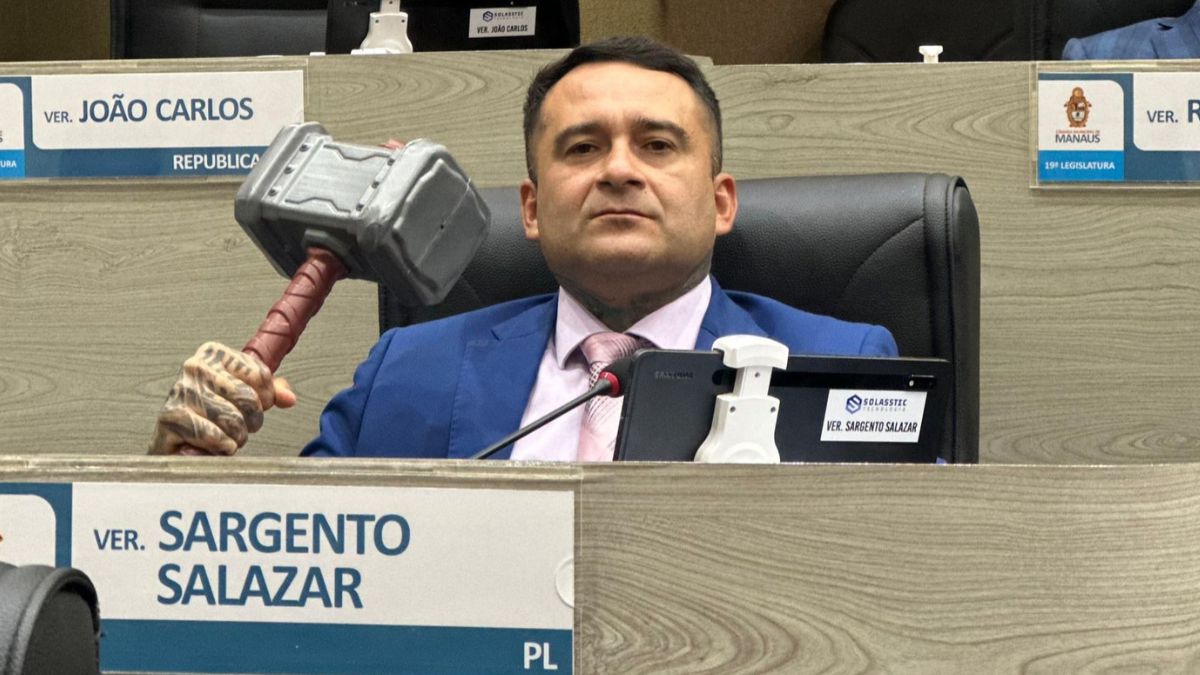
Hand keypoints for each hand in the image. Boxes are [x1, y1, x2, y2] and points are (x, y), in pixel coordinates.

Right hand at [149, 342, 296, 455]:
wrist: (175, 440)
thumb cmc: (210, 414)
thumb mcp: (245, 394)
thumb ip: (271, 392)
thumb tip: (289, 398)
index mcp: (214, 353)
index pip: (261, 375)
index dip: (267, 398)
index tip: (258, 405)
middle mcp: (195, 367)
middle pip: (248, 398)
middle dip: (252, 421)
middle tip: (241, 427)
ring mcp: (180, 391)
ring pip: (232, 419)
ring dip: (236, 436)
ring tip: (227, 436)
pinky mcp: (171, 417)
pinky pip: (214, 436)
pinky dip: (222, 446)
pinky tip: (216, 445)